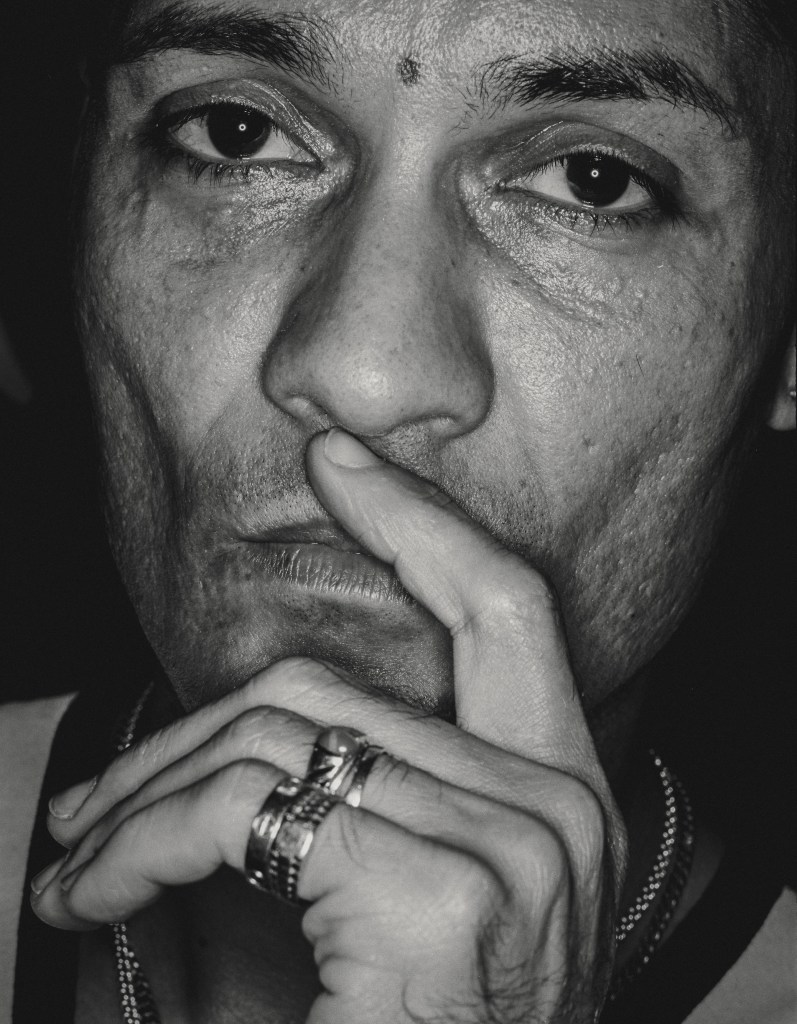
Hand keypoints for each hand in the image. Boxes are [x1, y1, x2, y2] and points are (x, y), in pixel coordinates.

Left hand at [33, 428, 626, 1023]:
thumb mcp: (420, 897)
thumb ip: (380, 793)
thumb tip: (261, 727)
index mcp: (558, 793)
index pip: (507, 609)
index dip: (421, 519)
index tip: (336, 460)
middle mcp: (555, 811)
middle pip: (327, 688)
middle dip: (185, 731)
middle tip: (95, 805)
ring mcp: (509, 854)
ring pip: (272, 737)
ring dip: (146, 796)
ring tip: (81, 859)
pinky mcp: (435, 906)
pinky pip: (245, 808)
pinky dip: (144, 839)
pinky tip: (98, 889)